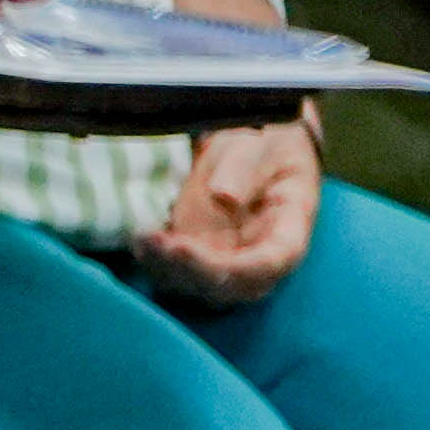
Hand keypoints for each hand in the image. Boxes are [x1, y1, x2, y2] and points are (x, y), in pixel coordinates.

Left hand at [137, 118, 319, 308]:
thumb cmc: (264, 144)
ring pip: (200, 286)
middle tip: (153, 241)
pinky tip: (141, 240)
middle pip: (231, 286)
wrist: (248, 148)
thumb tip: (224, 196)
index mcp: (289, 229)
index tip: (183, 249)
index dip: (229, 268)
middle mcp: (260, 256)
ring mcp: (230, 261)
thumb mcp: (262, 143)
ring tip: (142, 238)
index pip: (269, 264)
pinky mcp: (201, 258)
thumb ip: (246, 167)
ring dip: (166, 270)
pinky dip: (157, 263)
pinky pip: (179, 274)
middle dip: (187, 271)